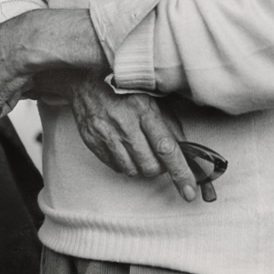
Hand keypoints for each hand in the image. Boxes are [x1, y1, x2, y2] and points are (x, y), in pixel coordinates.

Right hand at [69, 74, 213, 202]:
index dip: (180, 172)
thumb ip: (169, 123)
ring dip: (141, 165)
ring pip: (133, 170)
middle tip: (156, 153)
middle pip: (150, 166)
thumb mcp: (151, 97)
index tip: (189, 190)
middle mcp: (124, 123)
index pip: (166, 147)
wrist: (84, 82)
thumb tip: (184, 149)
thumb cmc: (122, 89)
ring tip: (138, 147)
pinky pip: (116, 167)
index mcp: (142, 109)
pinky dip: (124, 162)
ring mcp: (106, 135)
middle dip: (159, 167)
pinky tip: (123, 146)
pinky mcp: (93, 143)